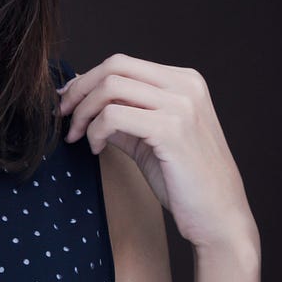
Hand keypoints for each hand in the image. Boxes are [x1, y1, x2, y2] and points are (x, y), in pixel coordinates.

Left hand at [56, 53, 257, 252]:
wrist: (219, 218)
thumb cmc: (183, 179)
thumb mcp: (149, 136)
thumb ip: (122, 112)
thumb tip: (77, 96)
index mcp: (184, 80)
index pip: (122, 63)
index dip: (86, 80)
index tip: (67, 101)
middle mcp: (185, 85)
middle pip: (114, 66)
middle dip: (79, 89)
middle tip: (62, 115)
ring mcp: (181, 105)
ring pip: (110, 87)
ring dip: (83, 112)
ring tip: (78, 137)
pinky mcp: (172, 130)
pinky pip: (113, 116)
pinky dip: (95, 130)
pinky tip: (97, 149)